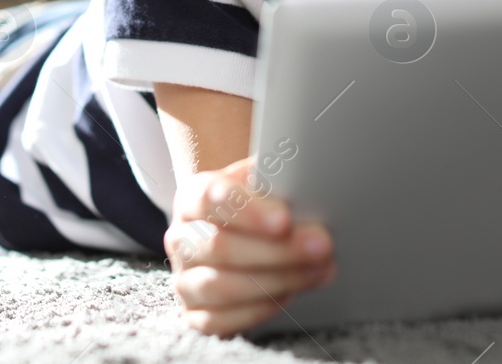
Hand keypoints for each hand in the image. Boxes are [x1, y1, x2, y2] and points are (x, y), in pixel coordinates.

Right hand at [165, 155, 336, 337]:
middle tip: (321, 246)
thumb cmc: (259, 207)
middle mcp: (180, 238)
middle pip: (220, 246)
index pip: (210, 198)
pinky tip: (291, 294)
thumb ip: (279, 180)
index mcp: (192, 197)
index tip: (286, 220)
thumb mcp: (265, 184)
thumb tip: (309, 181)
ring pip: (221, 286)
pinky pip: (221, 321)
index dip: (248, 211)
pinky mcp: (194, 314)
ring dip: (276, 280)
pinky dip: (260, 308)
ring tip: (319, 270)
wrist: (244, 237)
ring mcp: (184, 279)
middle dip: (276, 250)